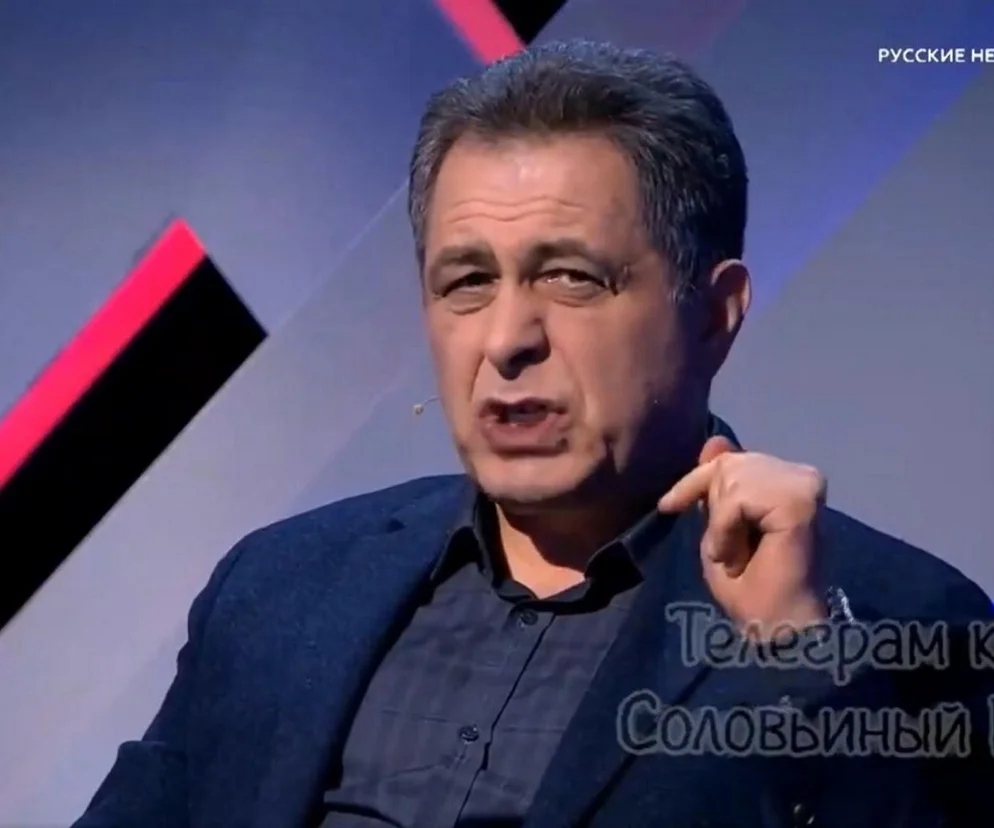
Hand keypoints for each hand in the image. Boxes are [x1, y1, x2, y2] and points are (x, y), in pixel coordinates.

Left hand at [657, 436, 827, 640]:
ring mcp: (805, 484)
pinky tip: (738, 554)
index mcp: (783, 482)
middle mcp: (800, 477)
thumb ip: (718, 487)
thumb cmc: (751, 588)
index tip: (667, 506)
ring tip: (736, 554)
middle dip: (714, 508)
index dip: (694, 480)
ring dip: (722, 524)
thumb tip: (715, 438)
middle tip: (728, 549)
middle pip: (729, 463)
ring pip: (732, 476)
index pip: (730, 460)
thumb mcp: (719, 528)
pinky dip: (726, 528)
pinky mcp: (802, 498)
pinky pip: (739, 497)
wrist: (778, 627)